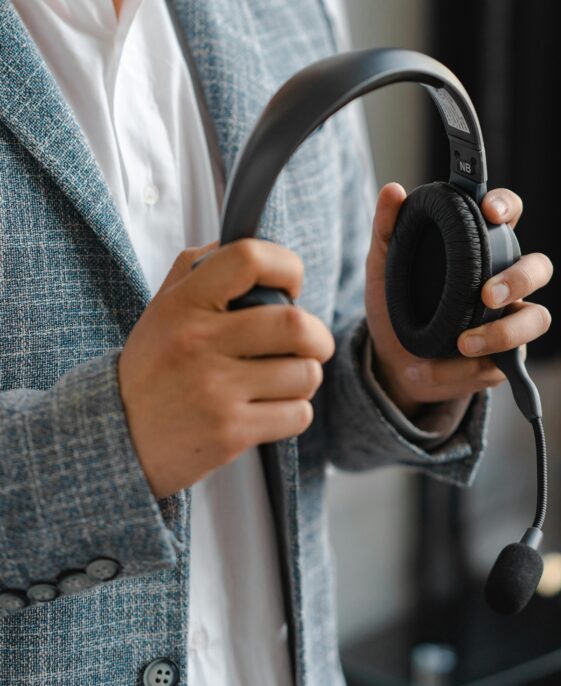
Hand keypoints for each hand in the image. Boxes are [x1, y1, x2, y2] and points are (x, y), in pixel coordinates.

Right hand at [118, 238, 334, 499]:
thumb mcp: (163, 307)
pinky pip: (297, 414)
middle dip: (318, 336)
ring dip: (305, 377)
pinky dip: (295, 412)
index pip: (249, 259)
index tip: (290, 288)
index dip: (287, 267)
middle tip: (312, 344)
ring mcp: (214, 389)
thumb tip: (249, 248)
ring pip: (304, 373)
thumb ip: (199, 269)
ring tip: (284, 380)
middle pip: (295, 325)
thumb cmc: (154, 366)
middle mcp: (199, 342)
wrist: (118, 437)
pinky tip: (270, 409)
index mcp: (184, 303)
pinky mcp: (229, 432)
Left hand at [364, 183, 552, 418]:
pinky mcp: (501, 360)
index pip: (508, 216)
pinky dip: (458, 371)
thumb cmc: (396, 303)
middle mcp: (504, 281)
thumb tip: (393, 190)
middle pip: (539, 268)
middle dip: (520, 278)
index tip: (491, 211)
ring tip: (461, 344)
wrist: (389, 360)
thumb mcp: (383, 266)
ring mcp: (508, 320)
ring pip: (536, 320)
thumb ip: (388, 229)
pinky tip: (425, 370)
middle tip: (486, 293)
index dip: (507, 207)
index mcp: (480, 248)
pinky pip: (497, 365)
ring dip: (503, 333)